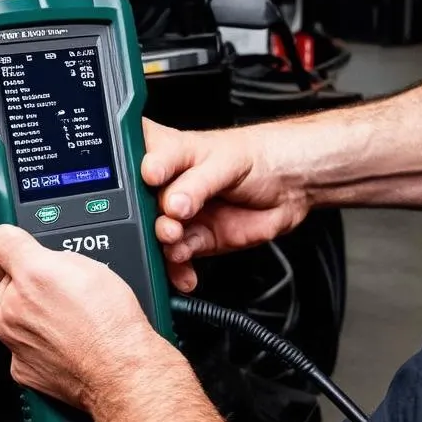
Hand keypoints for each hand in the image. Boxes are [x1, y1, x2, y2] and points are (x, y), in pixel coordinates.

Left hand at [0, 205, 162, 410]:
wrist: (121, 370)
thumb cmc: (111, 322)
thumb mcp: (88, 262)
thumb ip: (51, 247)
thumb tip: (32, 243)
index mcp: (29, 273)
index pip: (0, 239)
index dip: (10, 235)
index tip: (5, 231)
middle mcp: (12, 306)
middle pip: (4, 279)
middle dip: (23, 278)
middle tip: (57, 285)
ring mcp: (13, 339)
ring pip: (11, 312)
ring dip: (28, 310)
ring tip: (66, 315)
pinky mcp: (20, 367)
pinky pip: (21, 343)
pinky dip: (35, 340)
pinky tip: (61, 337)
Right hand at [142, 119, 310, 292]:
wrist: (290, 187)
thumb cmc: (256, 157)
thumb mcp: (226, 160)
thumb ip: (196, 183)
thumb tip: (171, 204)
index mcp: (162, 151)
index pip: (131, 156)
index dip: (132, 170)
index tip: (149, 179)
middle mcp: (164, 183)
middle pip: (138, 204)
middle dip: (148, 219)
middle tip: (168, 223)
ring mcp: (177, 213)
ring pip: (155, 234)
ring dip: (164, 245)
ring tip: (178, 242)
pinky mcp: (193, 238)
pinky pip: (176, 258)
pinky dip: (178, 269)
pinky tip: (185, 271)